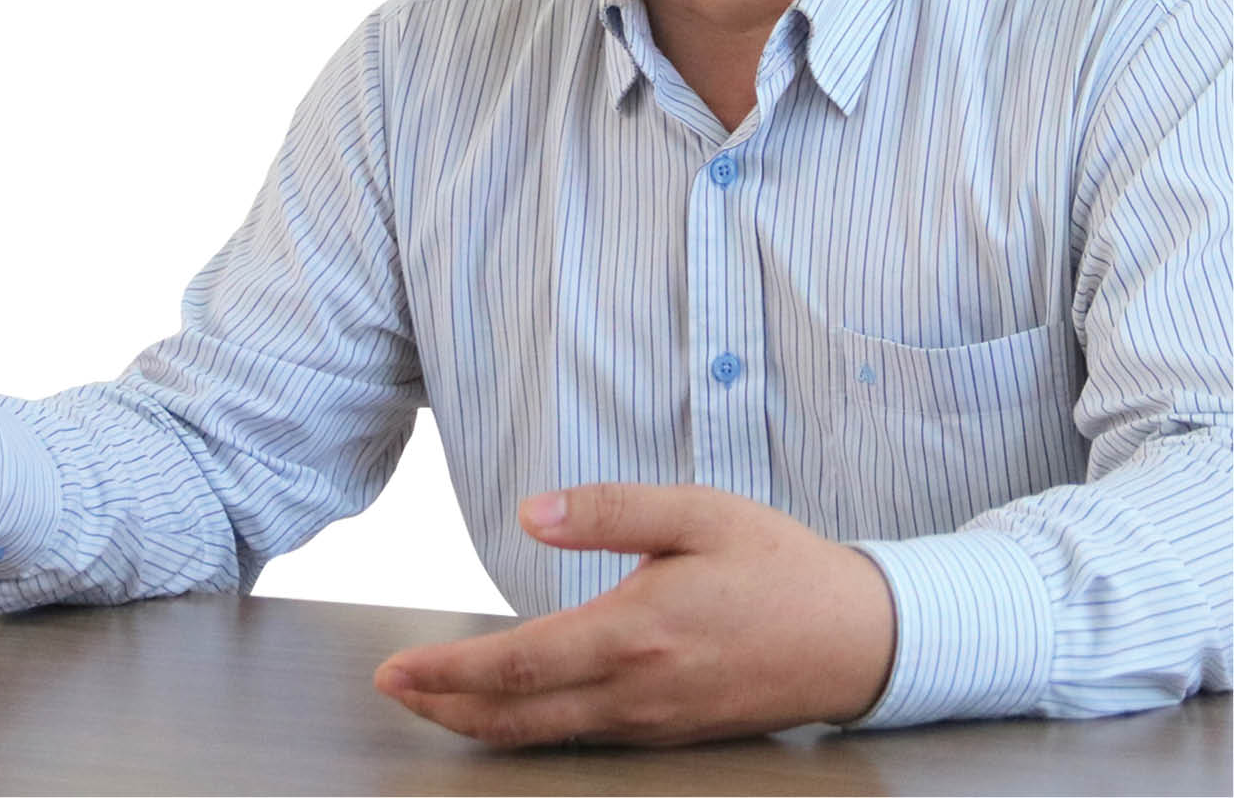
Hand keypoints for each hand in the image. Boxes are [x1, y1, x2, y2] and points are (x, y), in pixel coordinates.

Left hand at [374, 482, 894, 747]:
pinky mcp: (667, 731)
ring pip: (546, 734)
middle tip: (392, 690)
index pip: (519, 664)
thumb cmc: (776, 566)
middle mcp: (636, 690)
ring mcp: (651, 721)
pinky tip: (512, 708)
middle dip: (445, 706)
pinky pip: (582, 736)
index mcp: (636, 631)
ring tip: (433, 700)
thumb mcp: (697, 512)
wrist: (856, 639)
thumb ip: (609, 511)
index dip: (449, 671)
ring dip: (480, 721)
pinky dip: (529, 726)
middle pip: (517, 716)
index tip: (396, 669)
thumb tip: (532, 512)